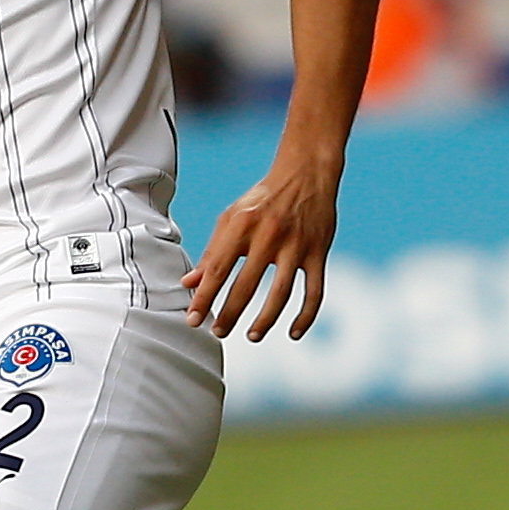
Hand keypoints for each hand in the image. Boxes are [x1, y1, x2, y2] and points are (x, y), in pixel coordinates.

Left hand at [185, 146, 340, 339]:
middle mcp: (269, 235)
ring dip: (265, 320)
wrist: (306, 174)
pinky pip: (314, 292)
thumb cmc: (263, 199)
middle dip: (229, 313)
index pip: (218, 268)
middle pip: (246, 285)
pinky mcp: (318, 252)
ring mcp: (297, 245)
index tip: (193, 319)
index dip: (204, 296)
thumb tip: (190, 283)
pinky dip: (305, 316)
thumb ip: (212, 251)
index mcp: (242, 225)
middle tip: (218, 332)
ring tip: (251, 336)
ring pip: (281, 293)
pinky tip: (292, 333)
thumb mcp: (232, 217)